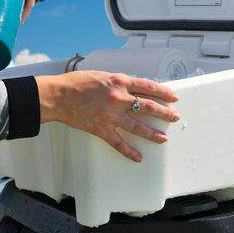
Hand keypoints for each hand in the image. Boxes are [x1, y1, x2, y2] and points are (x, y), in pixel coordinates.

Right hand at [35, 71, 179, 161]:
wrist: (58, 95)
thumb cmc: (78, 83)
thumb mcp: (103, 75)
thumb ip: (120, 83)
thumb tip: (135, 89)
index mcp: (119, 81)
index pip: (148, 87)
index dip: (164, 93)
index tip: (173, 98)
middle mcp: (117, 98)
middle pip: (147, 106)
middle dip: (164, 113)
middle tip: (175, 117)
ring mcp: (110, 115)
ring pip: (137, 126)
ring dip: (152, 133)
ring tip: (163, 138)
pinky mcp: (100, 129)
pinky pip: (118, 143)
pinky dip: (129, 151)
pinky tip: (138, 157)